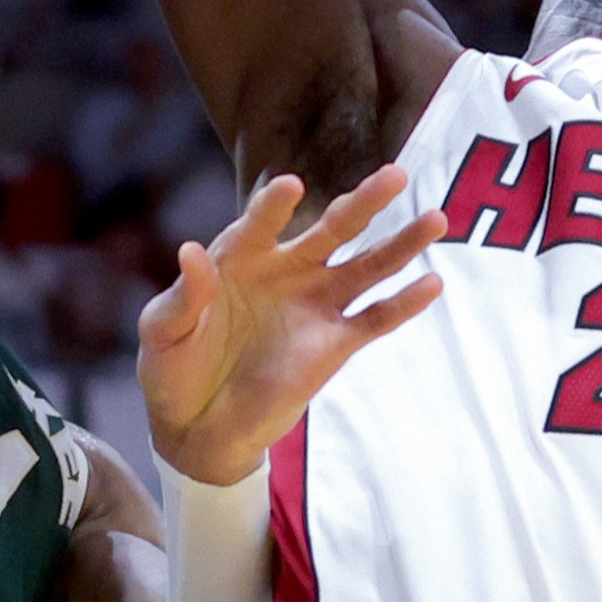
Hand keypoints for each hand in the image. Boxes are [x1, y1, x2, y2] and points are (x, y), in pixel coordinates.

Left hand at [138, 167, 440, 486]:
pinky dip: (403, 305)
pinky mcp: (332, 346)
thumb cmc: (172, 367)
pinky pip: (374, 320)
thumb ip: (183, 296)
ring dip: (401, 245)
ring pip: (367, 267)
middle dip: (365, 203)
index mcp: (241, 256)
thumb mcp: (163, 332)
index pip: (261, 222)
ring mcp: (314, 306)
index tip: (289, 188)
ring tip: (437, 219)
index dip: (273, 206)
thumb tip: (192, 253)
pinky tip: (432, 285)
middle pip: (333, 229)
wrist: (194, 426)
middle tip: (395, 174)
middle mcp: (286, 271)